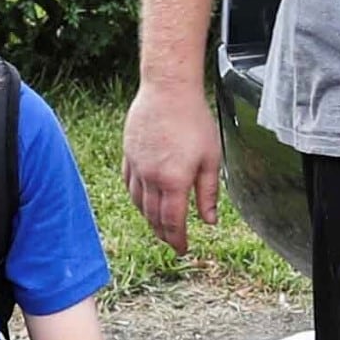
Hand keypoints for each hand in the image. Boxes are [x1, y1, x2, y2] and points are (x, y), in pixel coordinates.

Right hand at [121, 83, 224, 253]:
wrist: (168, 90)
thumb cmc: (194, 120)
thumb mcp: (211, 158)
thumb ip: (208, 192)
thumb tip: (209, 221)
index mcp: (174, 181)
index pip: (173, 222)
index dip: (177, 239)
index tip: (183, 249)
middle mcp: (151, 178)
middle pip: (154, 216)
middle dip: (163, 233)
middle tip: (172, 242)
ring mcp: (136, 166)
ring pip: (138, 203)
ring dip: (148, 218)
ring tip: (159, 226)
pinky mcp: (128, 154)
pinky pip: (128, 184)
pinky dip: (136, 198)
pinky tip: (142, 200)